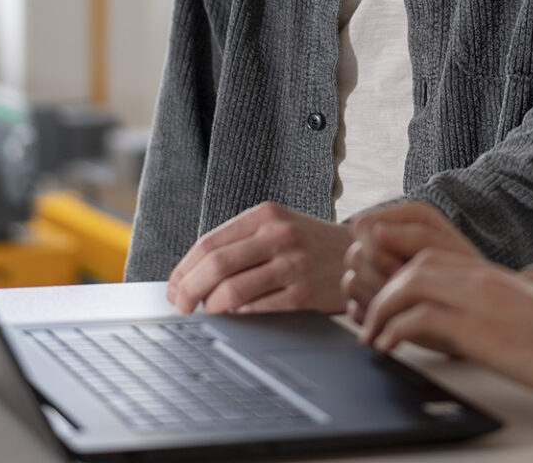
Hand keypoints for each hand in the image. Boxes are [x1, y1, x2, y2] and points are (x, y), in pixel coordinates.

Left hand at [166, 202, 354, 314]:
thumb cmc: (310, 244)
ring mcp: (293, 265)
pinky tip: (237, 317)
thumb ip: (240, 243)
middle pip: (216, 265)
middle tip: (180, 307)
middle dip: (188, 291)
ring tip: (207, 314)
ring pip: (233, 291)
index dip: (183, 270)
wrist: (359, 255)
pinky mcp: (304, 294)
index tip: (173, 289)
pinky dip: (239, 317)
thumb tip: (192, 276)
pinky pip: (257, 310)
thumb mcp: (278, 227)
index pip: (209, 242)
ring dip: (211, 308)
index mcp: (265, 215)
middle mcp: (279, 236)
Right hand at [341, 201, 480, 321]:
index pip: (363, 226)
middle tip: (408, 292)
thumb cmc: (468, 275)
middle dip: (380, 277)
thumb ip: (416, 236)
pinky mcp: (367, 303)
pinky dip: (370, 317)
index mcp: (400, 221)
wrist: (473, 312)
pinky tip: (395, 319)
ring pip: (350, 283)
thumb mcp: (450, 251)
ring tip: (405, 306)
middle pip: (354, 256)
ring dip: (376, 298)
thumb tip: (376, 230)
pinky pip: (351, 310)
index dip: (378, 249)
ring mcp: (371, 274)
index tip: (402, 267)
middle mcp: (381, 244)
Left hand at [358, 250, 532, 402]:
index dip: (396, 268)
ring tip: (372, 335)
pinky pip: (422, 318)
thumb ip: (489, 312)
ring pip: (411, 281)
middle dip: (381, 284)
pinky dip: (396, 330)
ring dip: (382, 306)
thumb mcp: (520, 317)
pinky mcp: (483, 330)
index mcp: (491, 275)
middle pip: (414, 261)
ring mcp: (482, 300)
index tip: (378, 293)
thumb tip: (463, 328)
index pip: (429, 253)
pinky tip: (388, 347)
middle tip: (367, 315)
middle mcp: (483, 279)